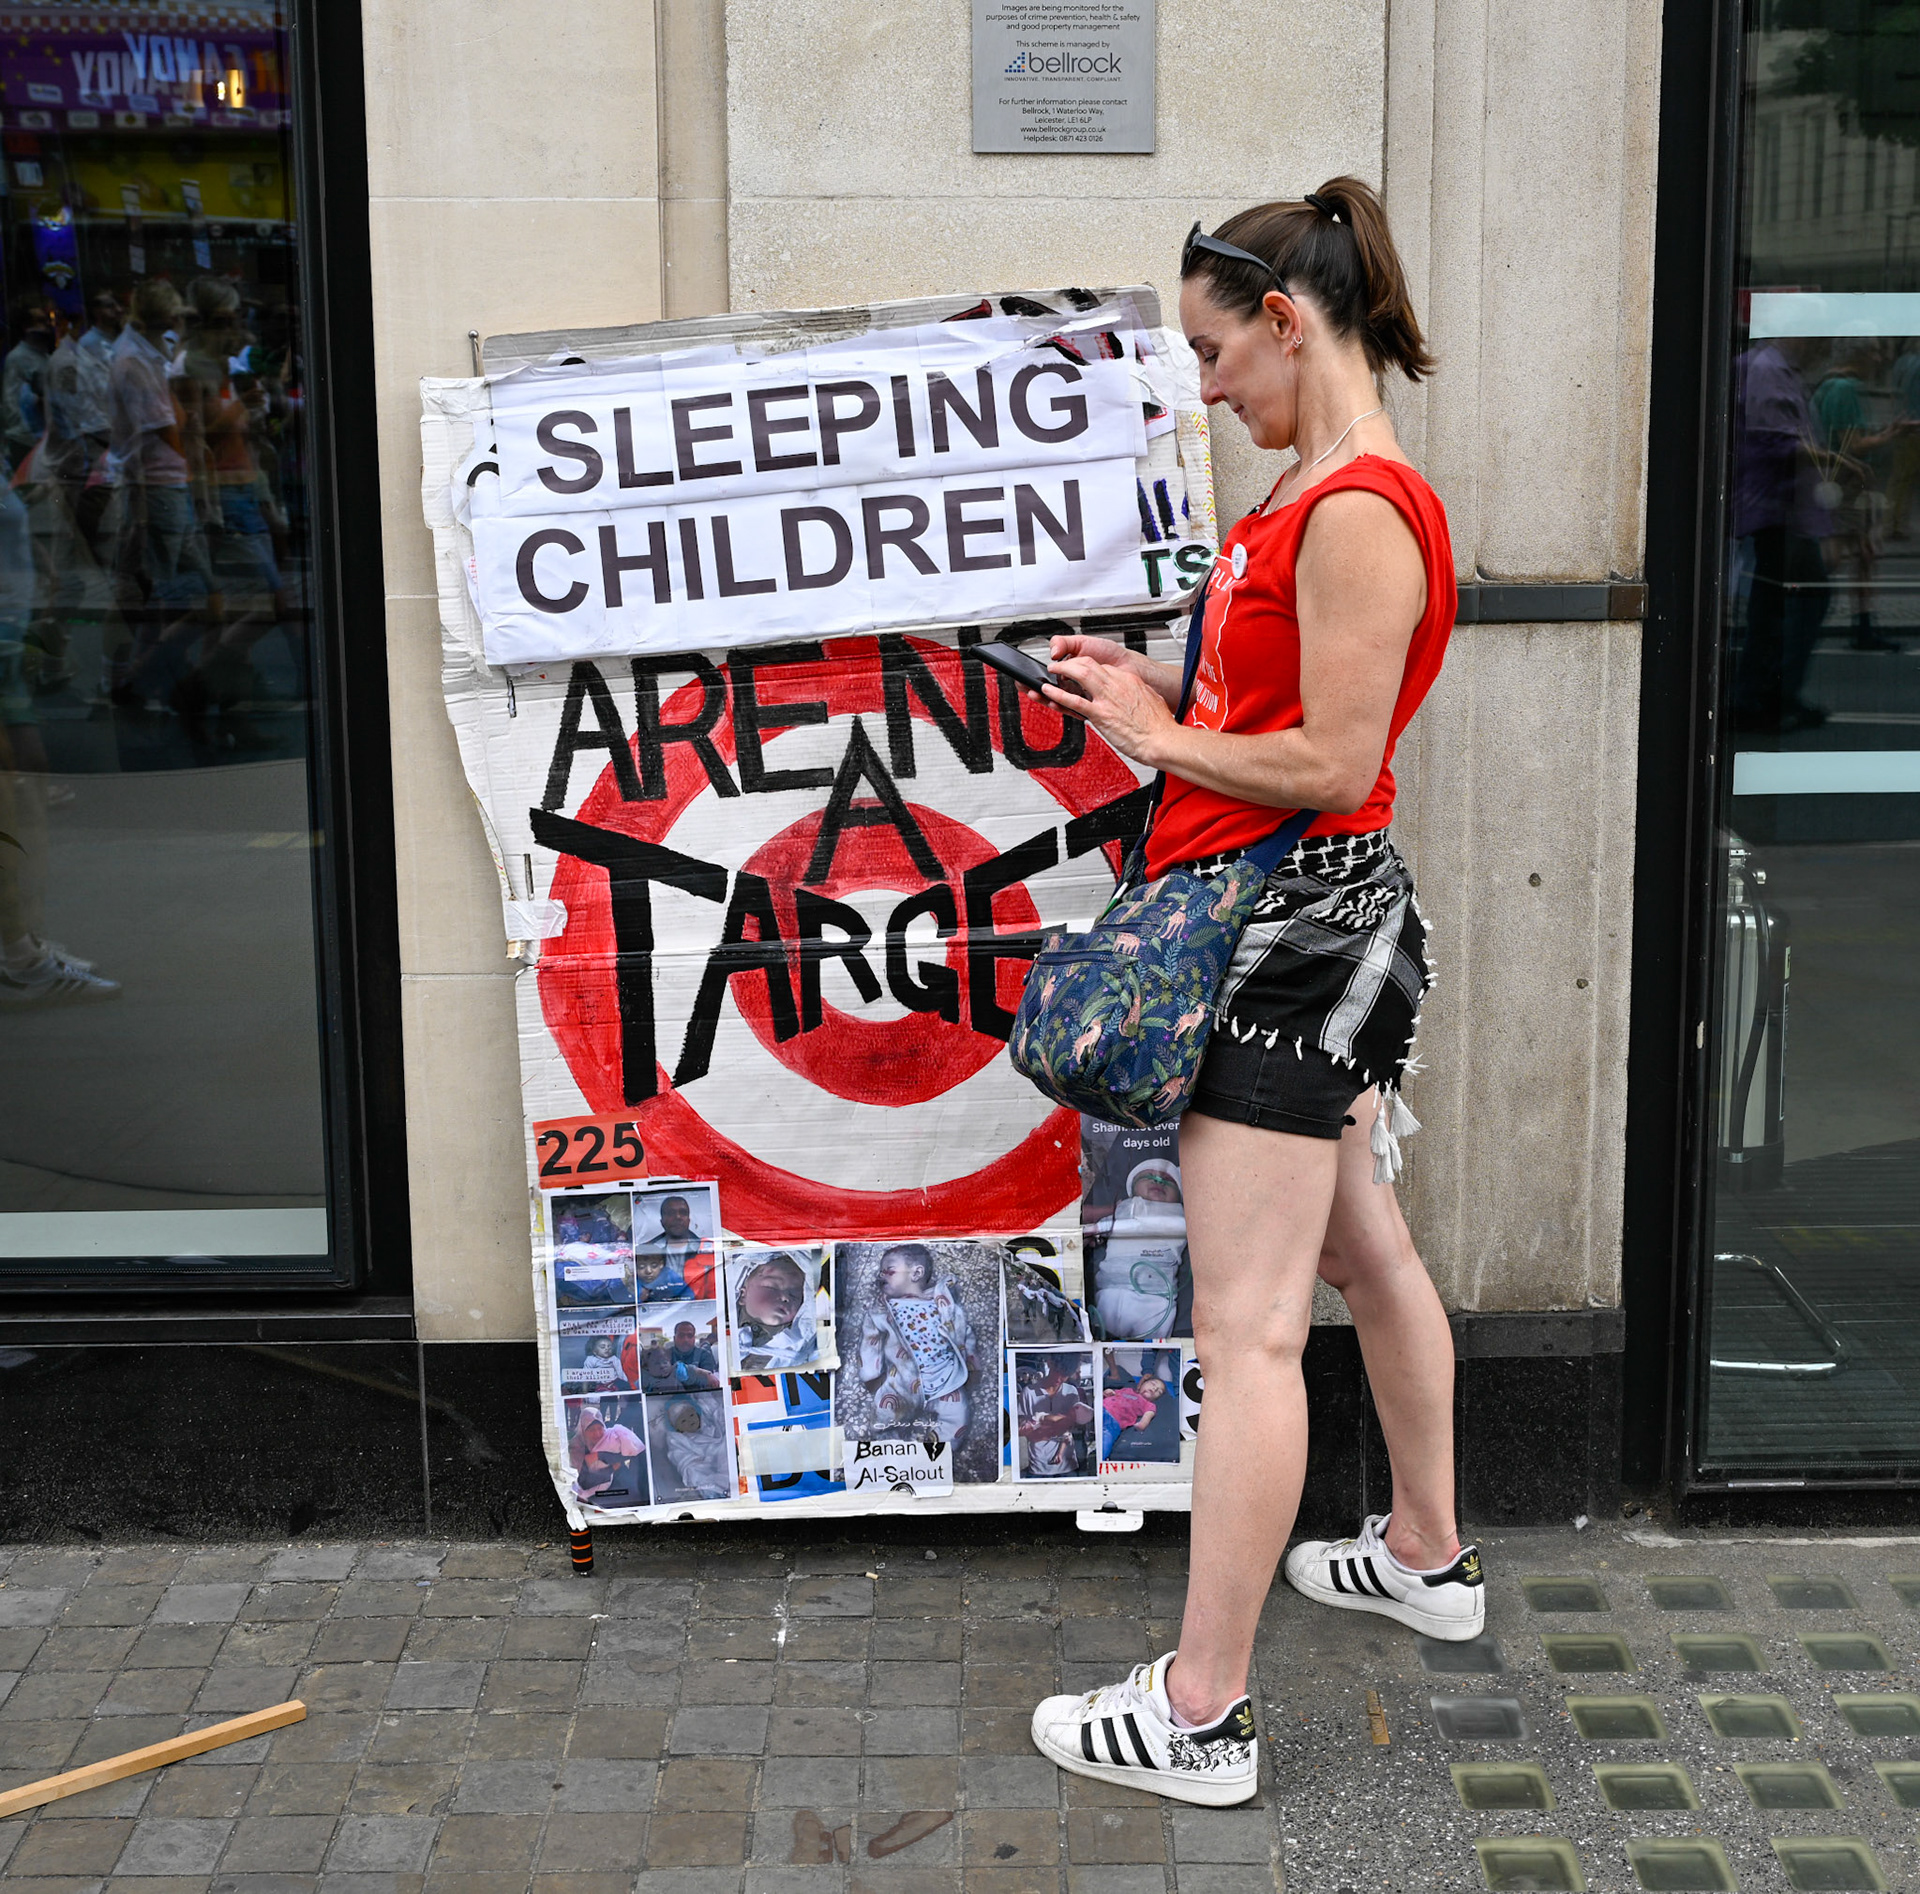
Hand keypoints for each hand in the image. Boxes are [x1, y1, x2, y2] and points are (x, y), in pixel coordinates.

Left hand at [1042, 649, 1179, 767]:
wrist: (1162, 740)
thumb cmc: (1159, 726)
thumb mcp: (1151, 701)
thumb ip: (1140, 695)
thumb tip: (1137, 695)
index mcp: (1129, 681)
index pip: (1104, 667)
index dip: (1090, 668)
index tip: (1083, 672)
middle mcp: (1117, 684)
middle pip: (1089, 664)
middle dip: (1072, 662)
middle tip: (1063, 666)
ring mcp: (1108, 698)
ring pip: (1080, 674)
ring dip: (1062, 670)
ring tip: (1052, 671)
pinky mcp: (1100, 714)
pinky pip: (1074, 700)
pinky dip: (1058, 695)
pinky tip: (1048, 692)